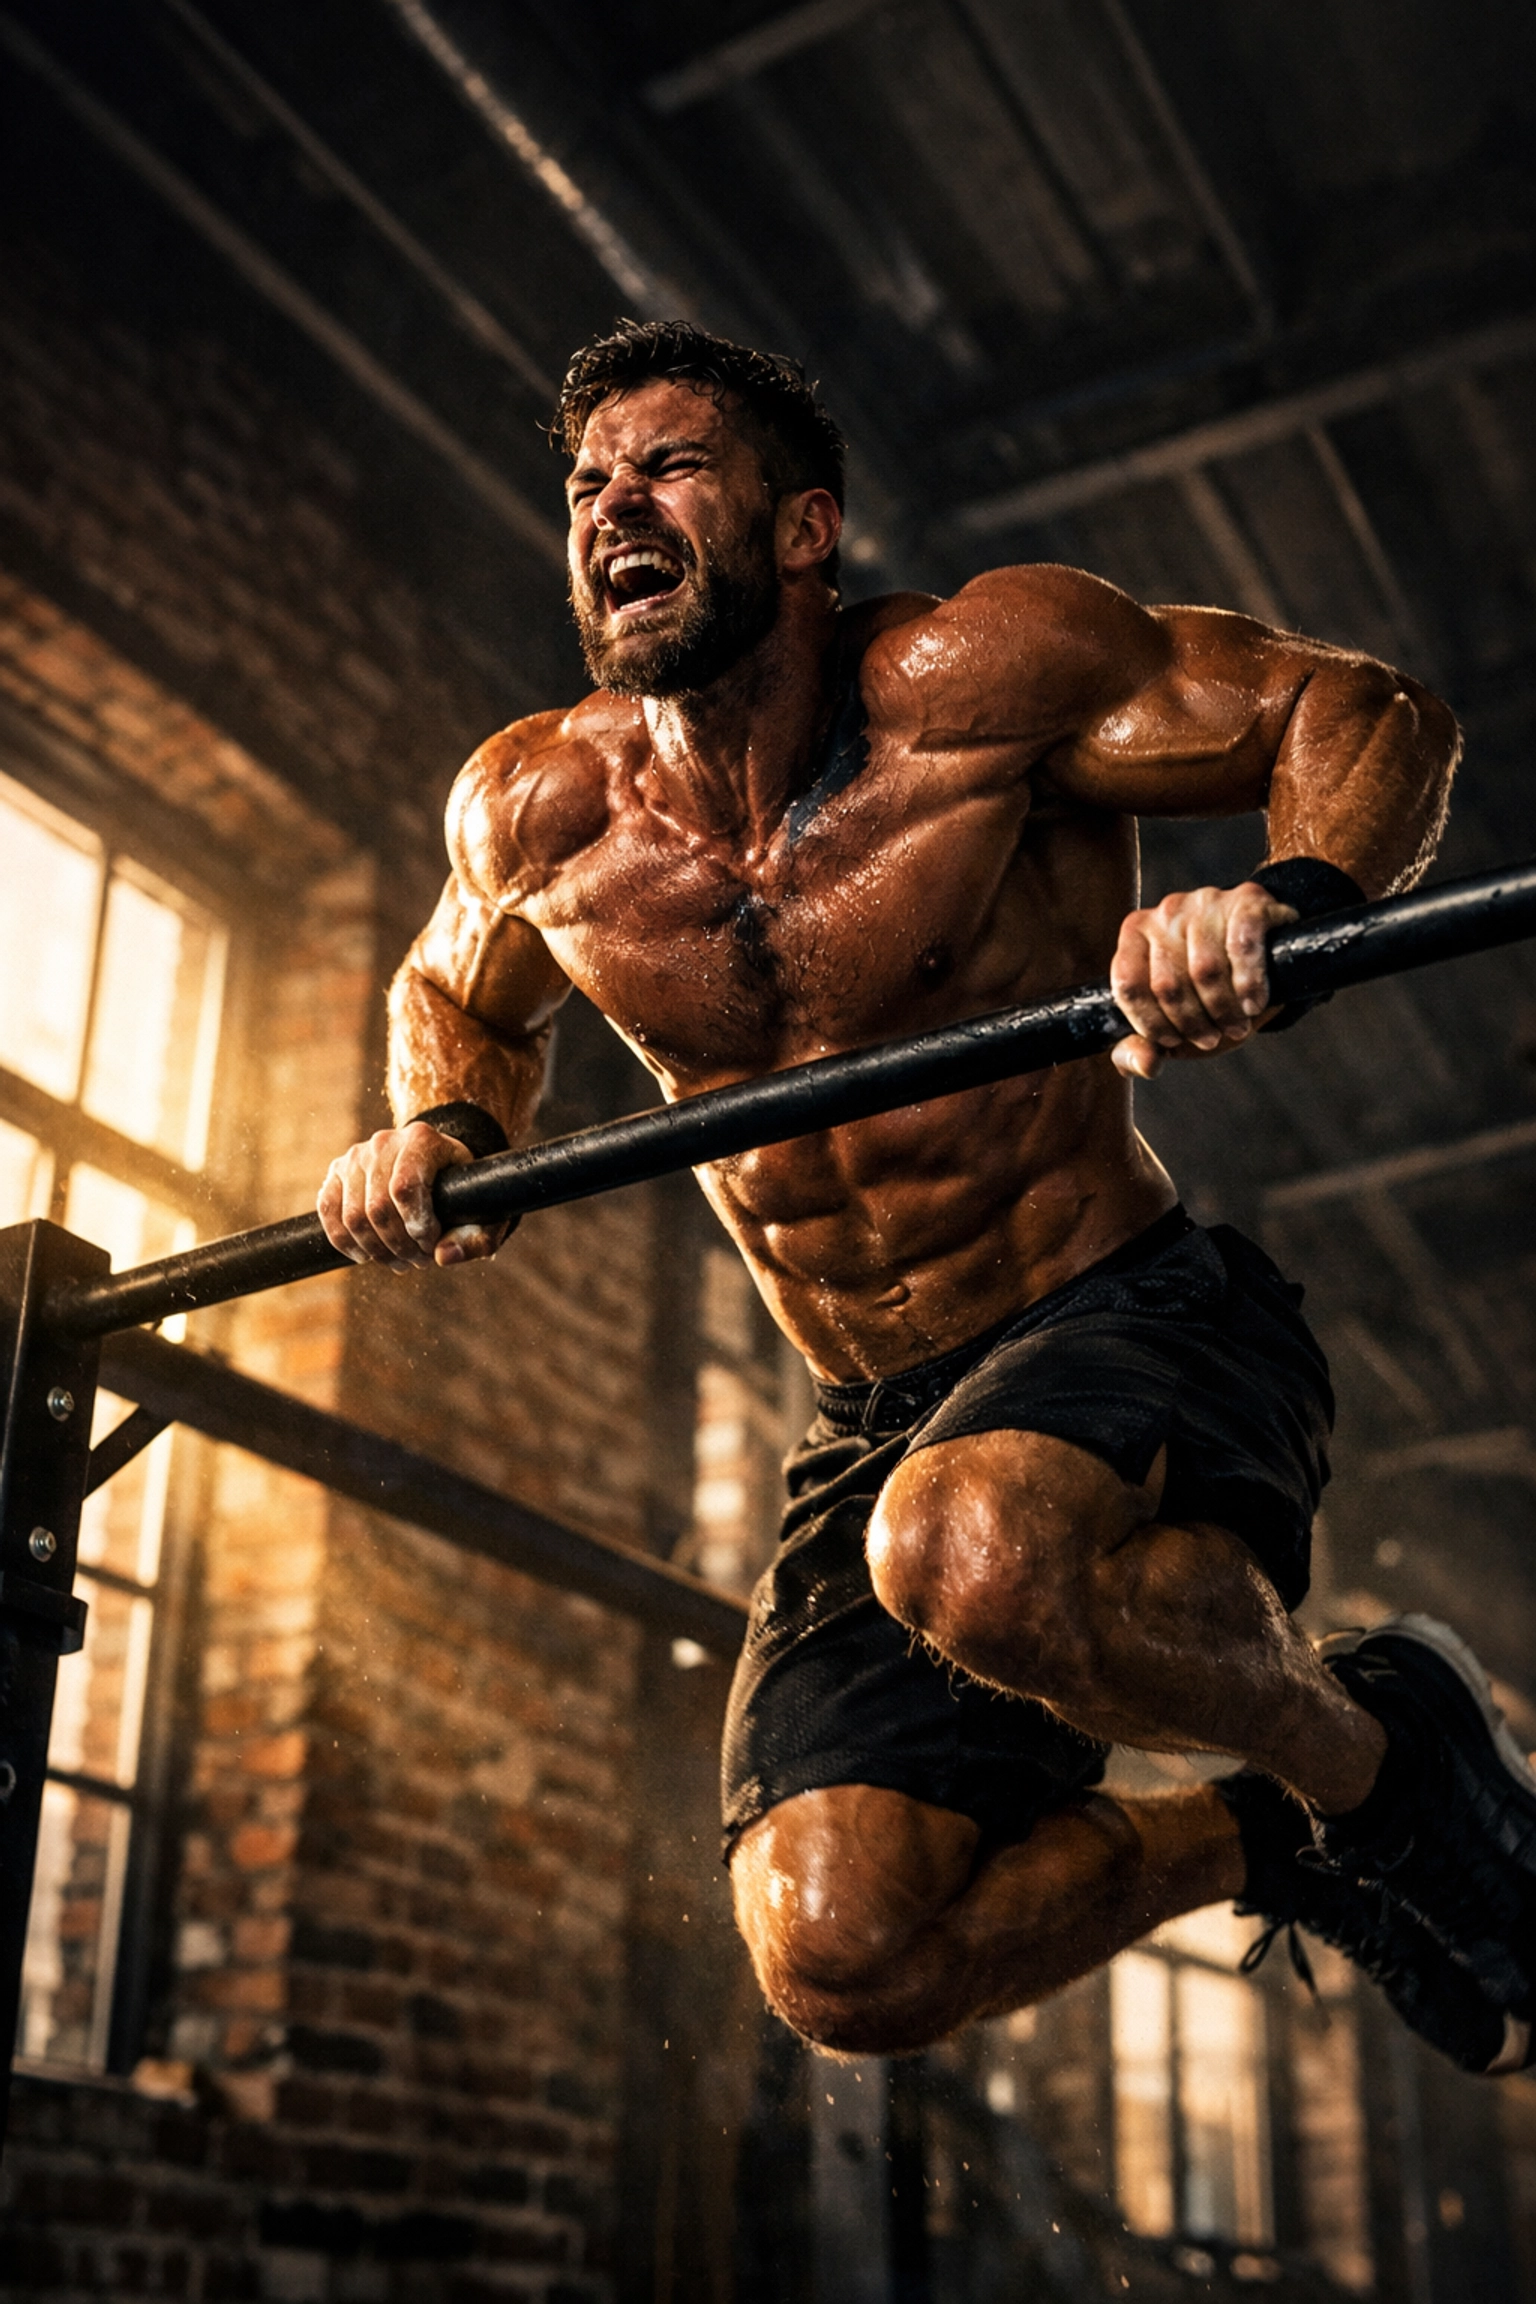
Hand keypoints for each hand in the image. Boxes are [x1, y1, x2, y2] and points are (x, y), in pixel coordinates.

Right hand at [317, 1123, 511, 1268]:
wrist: (436, 1163)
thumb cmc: (462, 1191)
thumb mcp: (484, 1212)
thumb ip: (476, 1238)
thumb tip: (444, 1256)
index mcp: (422, 1139)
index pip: (406, 1188)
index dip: (416, 1226)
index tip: (432, 1246)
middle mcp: (385, 1142)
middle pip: (378, 1208)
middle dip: (399, 1246)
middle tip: (419, 1261)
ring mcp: (357, 1155)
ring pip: (354, 1216)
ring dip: (376, 1250)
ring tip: (399, 1261)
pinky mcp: (337, 1172)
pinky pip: (328, 1210)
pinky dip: (344, 1241)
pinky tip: (365, 1255)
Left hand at [1109, 882, 1296, 1080]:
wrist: (1265, 950)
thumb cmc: (1208, 991)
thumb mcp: (1172, 1022)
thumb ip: (1143, 1046)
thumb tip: (1144, 1063)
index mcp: (1136, 934)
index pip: (1129, 986)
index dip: (1151, 1023)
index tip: (1174, 1041)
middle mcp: (1166, 912)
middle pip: (1168, 984)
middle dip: (1193, 1023)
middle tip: (1213, 1038)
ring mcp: (1205, 901)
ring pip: (1206, 970)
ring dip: (1224, 1010)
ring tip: (1236, 1025)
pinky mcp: (1246, 899)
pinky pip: (1242, 946)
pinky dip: (1249, 984)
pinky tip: (1253, 1004)